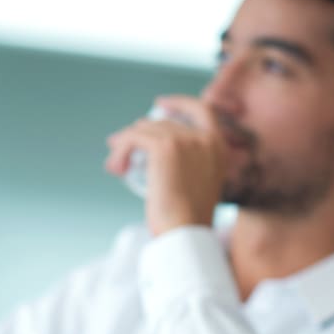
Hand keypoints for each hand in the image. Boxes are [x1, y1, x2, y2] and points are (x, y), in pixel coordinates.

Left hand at [105, 95, 227, 235]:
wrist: (185, 231)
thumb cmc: (188, 218)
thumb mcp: (198, 184)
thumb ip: (189, 163)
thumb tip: (151, 146)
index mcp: (218, 148)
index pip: (203, 110)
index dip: (179, 103)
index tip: (160, 104)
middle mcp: (205, 139)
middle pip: (163, 123)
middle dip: (138, 134)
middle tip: (120, 148)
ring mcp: (185, 140)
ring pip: (144, 129)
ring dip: (125, 145)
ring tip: (117, 165)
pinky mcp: (164, 147)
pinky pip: (133, 138)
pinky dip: (120, 152)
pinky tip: (115, 168)